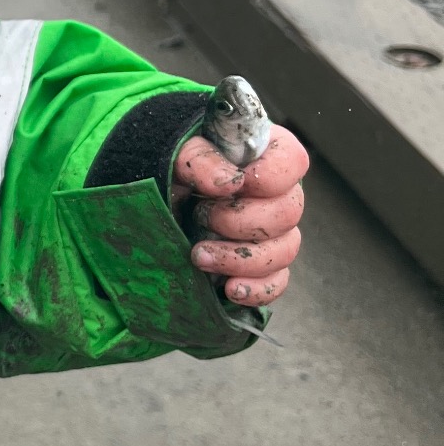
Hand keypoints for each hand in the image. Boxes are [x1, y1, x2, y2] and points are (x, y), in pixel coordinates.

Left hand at [172, 126, 308, 307]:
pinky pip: (276, 283)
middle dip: (241, 222)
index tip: (231, 186)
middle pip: (289, 213)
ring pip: (285, 251)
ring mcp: (272, 233)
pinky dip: (256, 289)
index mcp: (262, 157)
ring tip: (198, 255)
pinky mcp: (260, 266)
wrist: (153, 204)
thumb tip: (230, 182)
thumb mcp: (176, 156)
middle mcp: (275, 194)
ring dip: (240, 258)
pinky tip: (230, 288)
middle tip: (200, 217)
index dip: (266, 177)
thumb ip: (200, 158)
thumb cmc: (171, 172)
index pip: (292, 162)